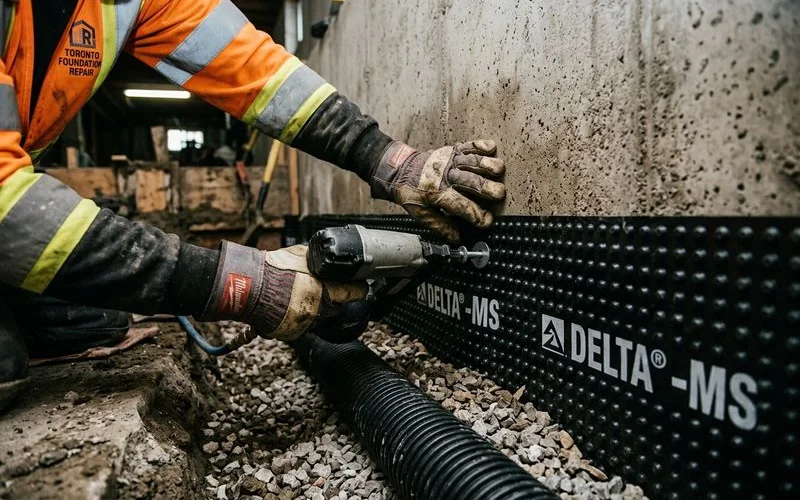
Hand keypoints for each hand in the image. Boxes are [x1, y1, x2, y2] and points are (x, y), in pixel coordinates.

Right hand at [200, 243, 366, 340]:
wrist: (247, 288)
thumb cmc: (272, 270)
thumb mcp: (300, 256)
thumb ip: (317, 261)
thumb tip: (328, 260)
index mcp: (324, 289)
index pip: (354, 292)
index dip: (358, 288)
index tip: (361, 287)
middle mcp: (318, 309)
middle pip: (336, 307)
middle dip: (332, 299)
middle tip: (319, 289)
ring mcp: (306, 323)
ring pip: (320, 317)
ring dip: (316, 309)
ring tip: (298, 296)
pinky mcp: (293, 333)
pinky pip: (304, 326)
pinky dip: (300, 318)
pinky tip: (288, 306)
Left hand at [373, 140, 504, 243]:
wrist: (399, 169)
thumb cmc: (411, 192)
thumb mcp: (421, 213)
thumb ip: (440, 226)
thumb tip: (457, 239)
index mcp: (438, 194)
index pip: (462, 206)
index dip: (477, 215)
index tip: (487, 221)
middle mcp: (446, 176)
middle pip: (471, 181)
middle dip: (488, 188)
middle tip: (499, 194)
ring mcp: (450, 161)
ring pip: (473, 161)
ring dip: (488, 165)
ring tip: (499, 171)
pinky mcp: (452, 150)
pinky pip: (469, 145)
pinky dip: (481, 145)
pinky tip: (491, 148)